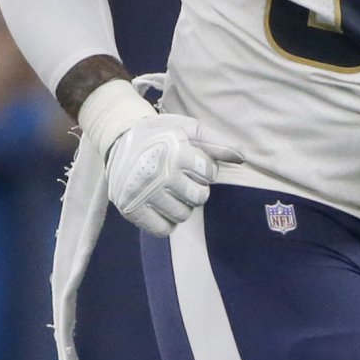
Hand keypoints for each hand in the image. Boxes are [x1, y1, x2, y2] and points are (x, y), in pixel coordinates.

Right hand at [80, 78, 238, 237]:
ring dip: (181, 206)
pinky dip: (165, 222)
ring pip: (182, 215)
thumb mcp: (187, 129)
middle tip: (179, 178)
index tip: (190, 161)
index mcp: (173, 151)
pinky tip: (160, 205)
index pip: (209, 173)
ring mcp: (142, 193)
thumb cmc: (159, 135)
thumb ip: (216, 143)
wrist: (118, 139)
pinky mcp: (130, 209)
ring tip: (169, 191)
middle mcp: (158, 174)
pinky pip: (163, 230)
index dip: (205, 168)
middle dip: (195, 189)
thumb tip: (241, 157)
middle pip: (199, 198)